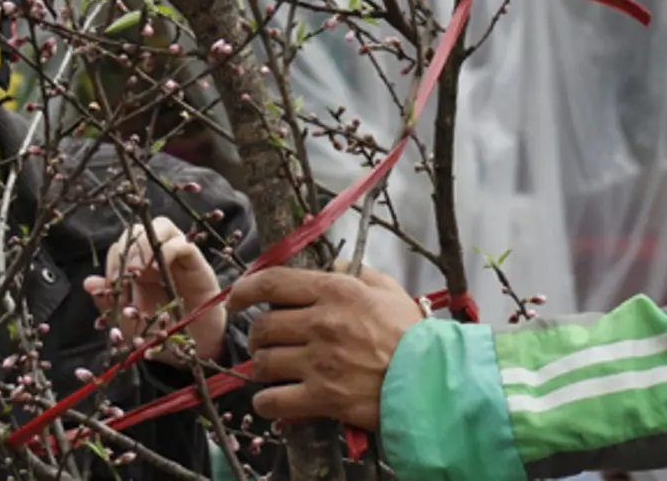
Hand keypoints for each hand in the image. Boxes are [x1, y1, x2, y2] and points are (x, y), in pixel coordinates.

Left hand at [83, 216, 226, 366]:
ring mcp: (178, 259)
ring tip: (138, 270)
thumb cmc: (163, 336)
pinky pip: (184, 244)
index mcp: (138, 270)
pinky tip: (156, 269)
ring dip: (146, 244)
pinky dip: (168, 250)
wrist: (197, 351)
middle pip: (139, 230)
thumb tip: (88, 282)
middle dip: (127, 247)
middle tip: (123, 274)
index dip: (113, 260)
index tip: (110, 283)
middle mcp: (157, 259)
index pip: (122, 247)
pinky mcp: (198, 264)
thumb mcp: (128, 324)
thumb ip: (109, 303)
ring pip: (161, 227)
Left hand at [225, 265, 423, 430]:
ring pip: (263, 362)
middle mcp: (321, 324)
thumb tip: (332, 266)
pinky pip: (273, 400)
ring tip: (272, 368)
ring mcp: (318, 363)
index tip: (236, 299)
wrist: (430, 380)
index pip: (273, 282)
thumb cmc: (411, 335)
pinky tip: (272, 399)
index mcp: (335, 292)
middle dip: (257, 335)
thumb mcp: (388, 290)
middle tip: (265, 340)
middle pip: (263, 326)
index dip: (245, 289)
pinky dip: (266, 402)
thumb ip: (357, 272)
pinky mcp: (320, 398)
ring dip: (262, 366)